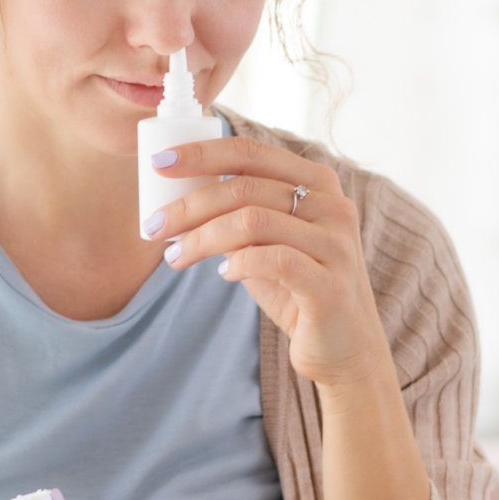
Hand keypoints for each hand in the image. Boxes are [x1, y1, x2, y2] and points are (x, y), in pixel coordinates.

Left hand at [145, 137, 391, 391]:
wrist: (344, 348)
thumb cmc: (298, 291)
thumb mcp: (266, 244)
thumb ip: (237, 217)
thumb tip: (177, 199)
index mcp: (318, 183)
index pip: (252, 151)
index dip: (202, 152)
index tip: (159, 164)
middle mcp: (332, 205)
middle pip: (244, 187)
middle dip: (188, 205)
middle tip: (153, 227)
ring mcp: (335, 244)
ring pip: (252, 221)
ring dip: (202, 238)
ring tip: (175, 257)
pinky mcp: (330, 284)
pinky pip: (272, 260)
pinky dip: (238, 264)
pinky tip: (223, 275)